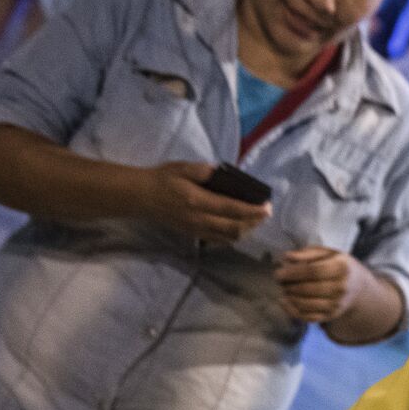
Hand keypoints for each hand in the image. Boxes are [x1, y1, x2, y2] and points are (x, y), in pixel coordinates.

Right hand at [138, 162, 270, 244]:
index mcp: (198, 201)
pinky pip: (218, 241)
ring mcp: (196, 229)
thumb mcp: (181, 167)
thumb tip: (222, 172)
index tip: (267, 208)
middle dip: (253, 222)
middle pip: (234, 228)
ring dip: (245, 231)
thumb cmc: (163, 179)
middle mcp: (199, 219)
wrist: (141, 196)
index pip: (232, 209)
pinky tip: (238, 228)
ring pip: (228, 238)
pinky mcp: (193, 235)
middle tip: (264, 213)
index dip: (252, 211)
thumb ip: (202, 170)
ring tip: (254, 220)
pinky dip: (232, 236)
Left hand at [274, 246, 369, 323]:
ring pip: (306, 304)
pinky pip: (308, 317)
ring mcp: (337, 304)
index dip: (292, 273)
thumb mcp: (327, 253)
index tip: (278, 273)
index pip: (313, 271)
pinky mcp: (331, 315)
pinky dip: (292, 311)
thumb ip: (307, 253)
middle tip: (280, 282)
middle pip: (308, 289)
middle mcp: (341, 287)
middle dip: (289, 286)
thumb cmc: (338, 266)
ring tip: (283, 290)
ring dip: (289, 297)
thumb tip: (287, 258)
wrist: (358, 287)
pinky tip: (284, 302)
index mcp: (341, 268)